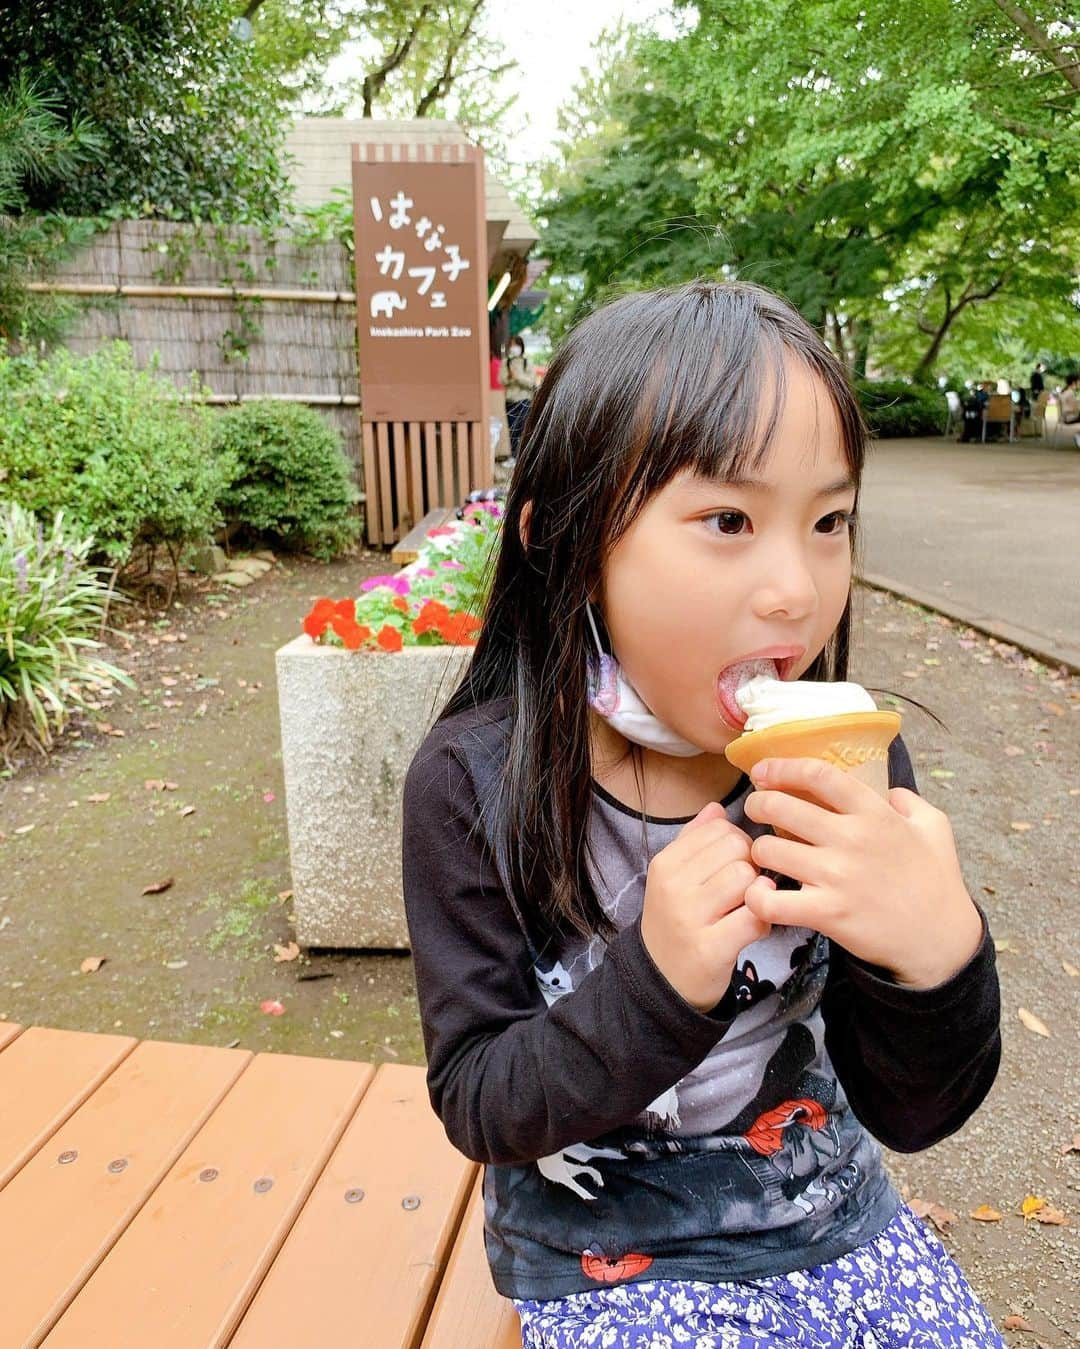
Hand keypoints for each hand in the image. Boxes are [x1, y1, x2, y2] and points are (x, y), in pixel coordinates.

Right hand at [641, 802, 769, 1012]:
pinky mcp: (711, 948)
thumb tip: (717, 807)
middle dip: (751, 867)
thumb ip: (695, 840)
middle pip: (738, 850)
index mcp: (665, 863)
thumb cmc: (675, 922)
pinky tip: (753, 928)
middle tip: (744, 890)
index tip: (732, 865)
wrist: (661, 981)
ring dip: (758, 894)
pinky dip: (764, 922)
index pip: (720, 828)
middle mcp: (674, 886)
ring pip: (749, 879)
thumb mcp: (673, 877)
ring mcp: (690, 918)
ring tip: (747, 908)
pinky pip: (756, 916)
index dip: (738, 843)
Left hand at [741, 758, 982, 989]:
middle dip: (758, 804)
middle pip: (780, 807)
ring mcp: (837, 877)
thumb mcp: (936, 828)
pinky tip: (762, 893)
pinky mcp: (827, 913)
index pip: (819, 775)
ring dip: (758, 851)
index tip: (763, 770)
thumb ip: (910, 802)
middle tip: (756, 809)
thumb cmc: (937, 882)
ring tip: (765, 855)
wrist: (941, 941)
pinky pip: (771, 902)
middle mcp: (852, 839)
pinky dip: (757, 897)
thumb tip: (889, 793)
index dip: (783, 767)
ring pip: (768, 850)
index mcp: (875, 814)